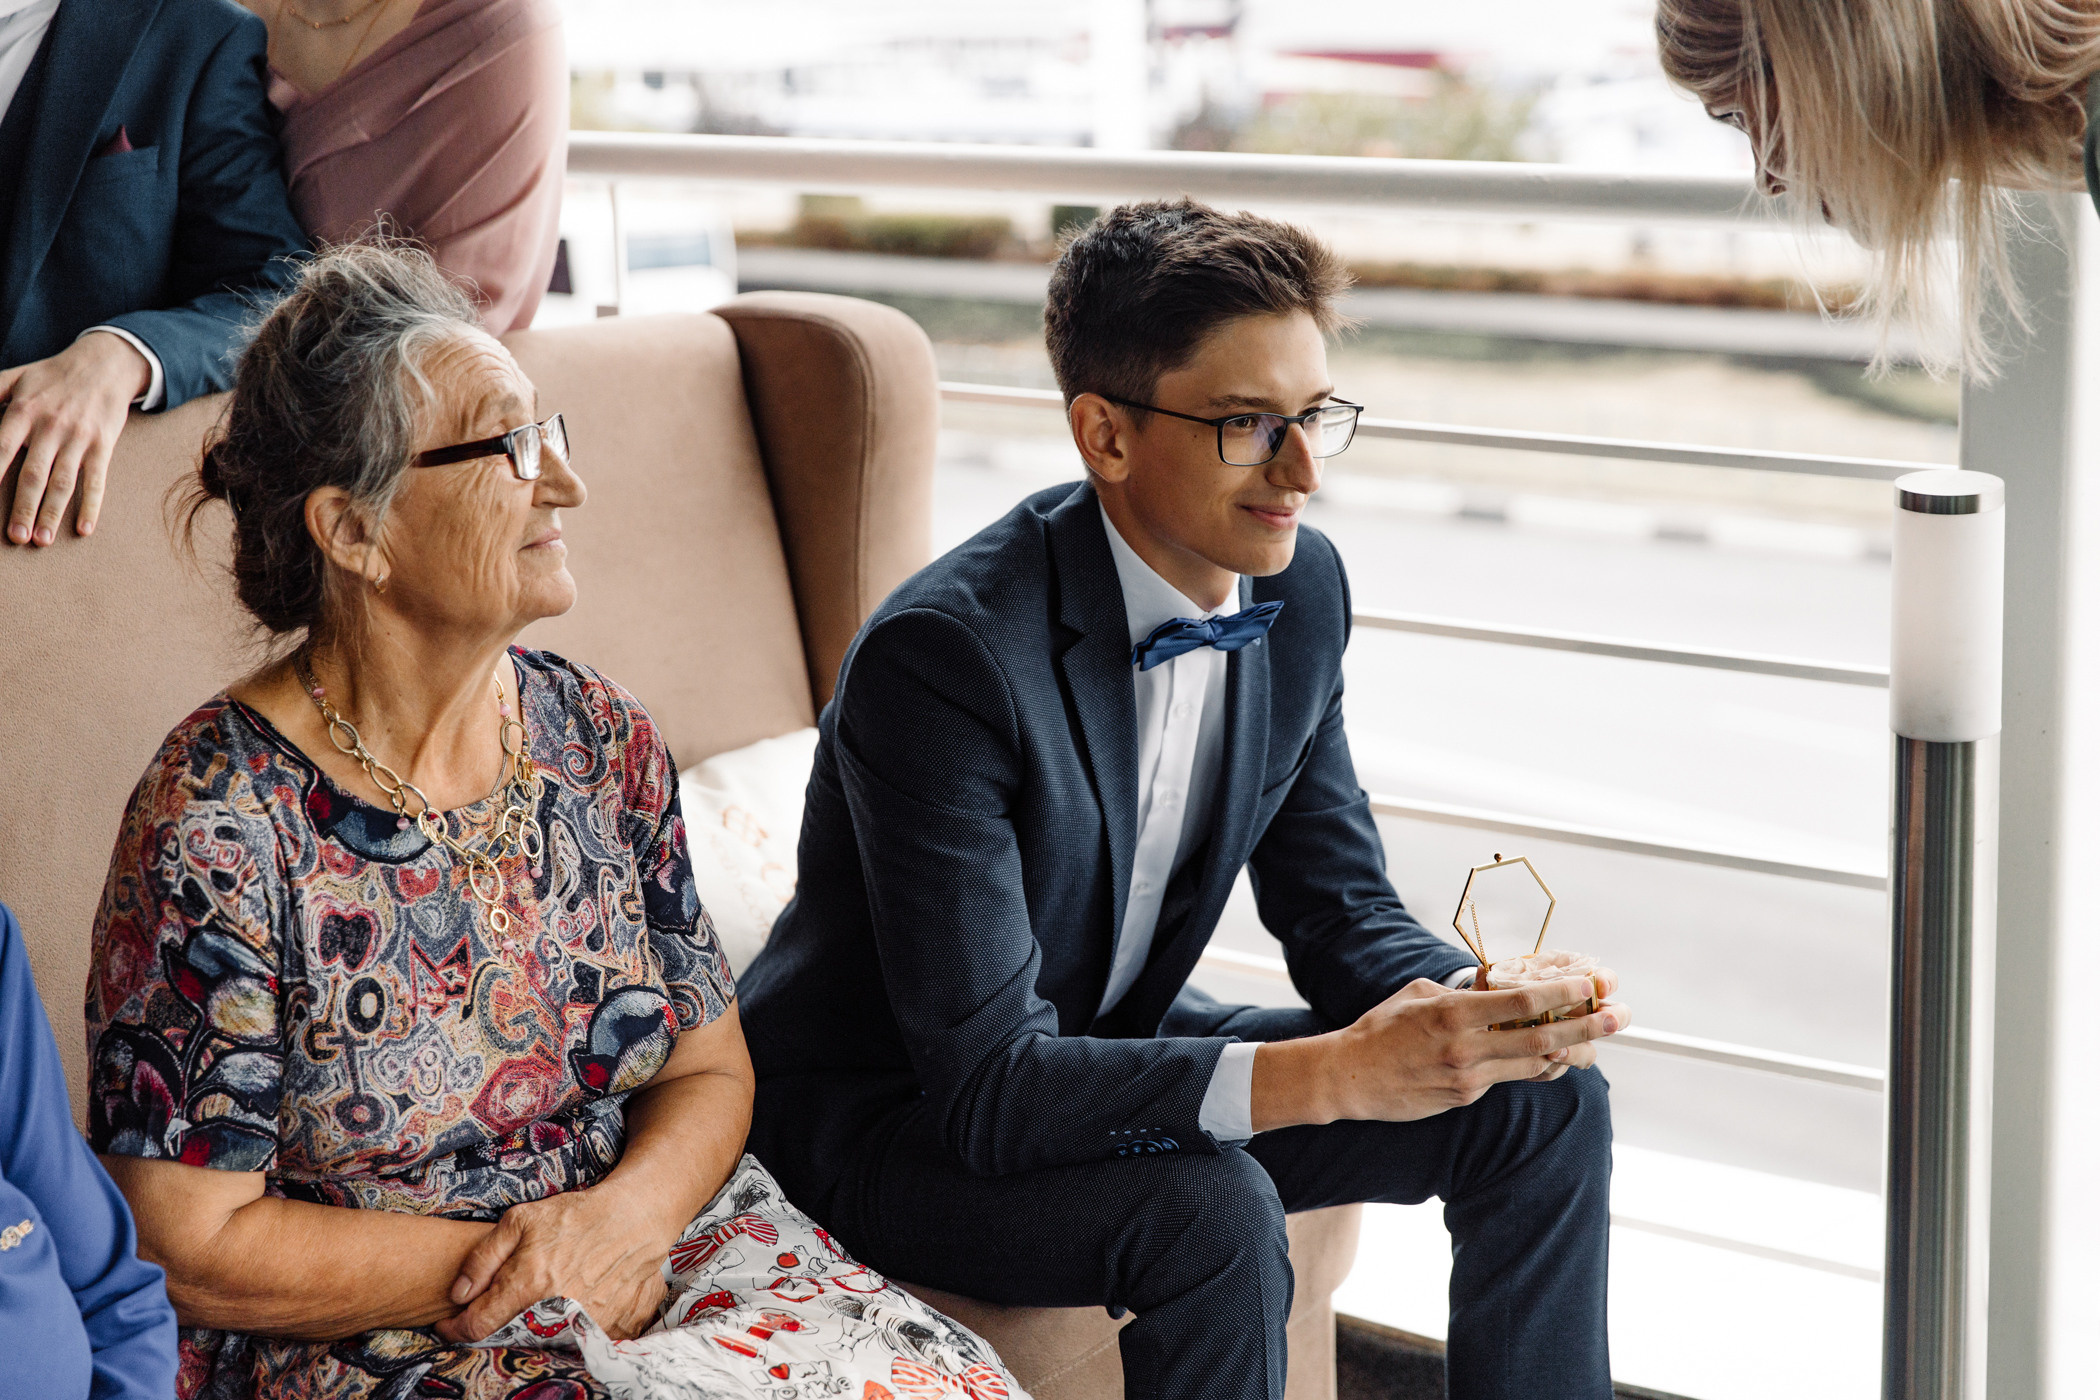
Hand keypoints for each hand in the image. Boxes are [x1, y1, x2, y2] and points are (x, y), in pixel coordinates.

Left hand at [1, 332, 149, 546]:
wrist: (105, 364)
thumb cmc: (53, 375)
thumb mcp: (15, 377)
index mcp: (25, 411)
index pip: (2, 448)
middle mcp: (52, 427)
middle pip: (34, 474)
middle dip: (23, 508)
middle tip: (15, 537)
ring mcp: (79, 438)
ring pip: (63, 482)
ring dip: (52, 513)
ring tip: (41, 540)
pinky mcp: (103, 445)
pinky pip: (97, 480)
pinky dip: (92, 505)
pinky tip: (84, 528)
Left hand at [435, 1183, 679, 1343]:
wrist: (634, 1217)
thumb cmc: (574, 1216)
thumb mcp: (520, 1220)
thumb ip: (482, 1258)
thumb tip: (458, 1295)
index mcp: (527, 1283)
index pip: (477, 1326)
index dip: (456, 1328)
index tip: (451, 1323)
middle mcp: (553, 1310)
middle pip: (506, 1339)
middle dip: (494, 1328)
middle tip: (497, 1308)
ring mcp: (581, 1323)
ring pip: (537, 1345)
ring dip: (527, 1331)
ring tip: (532, 1304)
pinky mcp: (606, 1329)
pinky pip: (571, 1344)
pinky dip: (560, 1333)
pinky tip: (562, 1309)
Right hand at [1320, 971, 1628, 1121]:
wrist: (1349, 1078)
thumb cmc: (1382, 1028)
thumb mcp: (1419, 995)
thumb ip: (1461, 993)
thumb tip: (1495, 985)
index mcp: (1454, 1015)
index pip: (1522, 1004)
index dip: (1563, 993)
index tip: (1593, 982)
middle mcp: (1467, 1049)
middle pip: (1542, 1039)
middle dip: (1588, 1025)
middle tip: (1621, 1015)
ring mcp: (1469, 1078)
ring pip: (1535, 1065)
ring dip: (1572, 1049)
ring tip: (1600, 1036)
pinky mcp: (1466, 1098)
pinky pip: (1512, 1079)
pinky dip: (1539, 1066)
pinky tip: (1559, 1055)